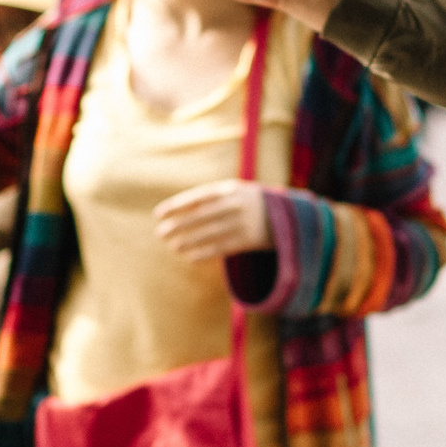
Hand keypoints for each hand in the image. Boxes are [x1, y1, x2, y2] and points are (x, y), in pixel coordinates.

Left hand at [151, 179, 271, 261]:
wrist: (287, 215)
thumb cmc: (249, 202)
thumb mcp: (233, 192)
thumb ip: (210, 199)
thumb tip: (178, 210)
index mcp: (229, 189)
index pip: (197, 197)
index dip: (176, 205)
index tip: (158, 214)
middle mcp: (235, 204)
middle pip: (201, 216)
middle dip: (178, 225)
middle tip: (160, 234)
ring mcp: (243, 223)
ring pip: (209, 234)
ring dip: (189, 241)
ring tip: (173, 247)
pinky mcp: (249, 240)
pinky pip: (222, 248)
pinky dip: (205, 253)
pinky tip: (190, 257)